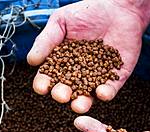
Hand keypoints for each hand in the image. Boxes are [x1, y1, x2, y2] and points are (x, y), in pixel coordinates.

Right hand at [27, 0, 149, 112]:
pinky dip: (106, 93)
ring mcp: (97, 78)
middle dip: (62, 94)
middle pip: (66, 90)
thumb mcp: (61, 22)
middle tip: (61, 95)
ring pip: (88, 96)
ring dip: (82, 102)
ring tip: (79, 105)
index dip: (43, 83)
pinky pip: (110, 89)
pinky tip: (101, 92)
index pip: (49, 77)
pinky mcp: (115, 78)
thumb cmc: (87, 13)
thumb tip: (31, 61)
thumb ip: (46, 41)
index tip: (42, 86)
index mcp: (61, 64)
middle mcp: (77, 75)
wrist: (118, 7)